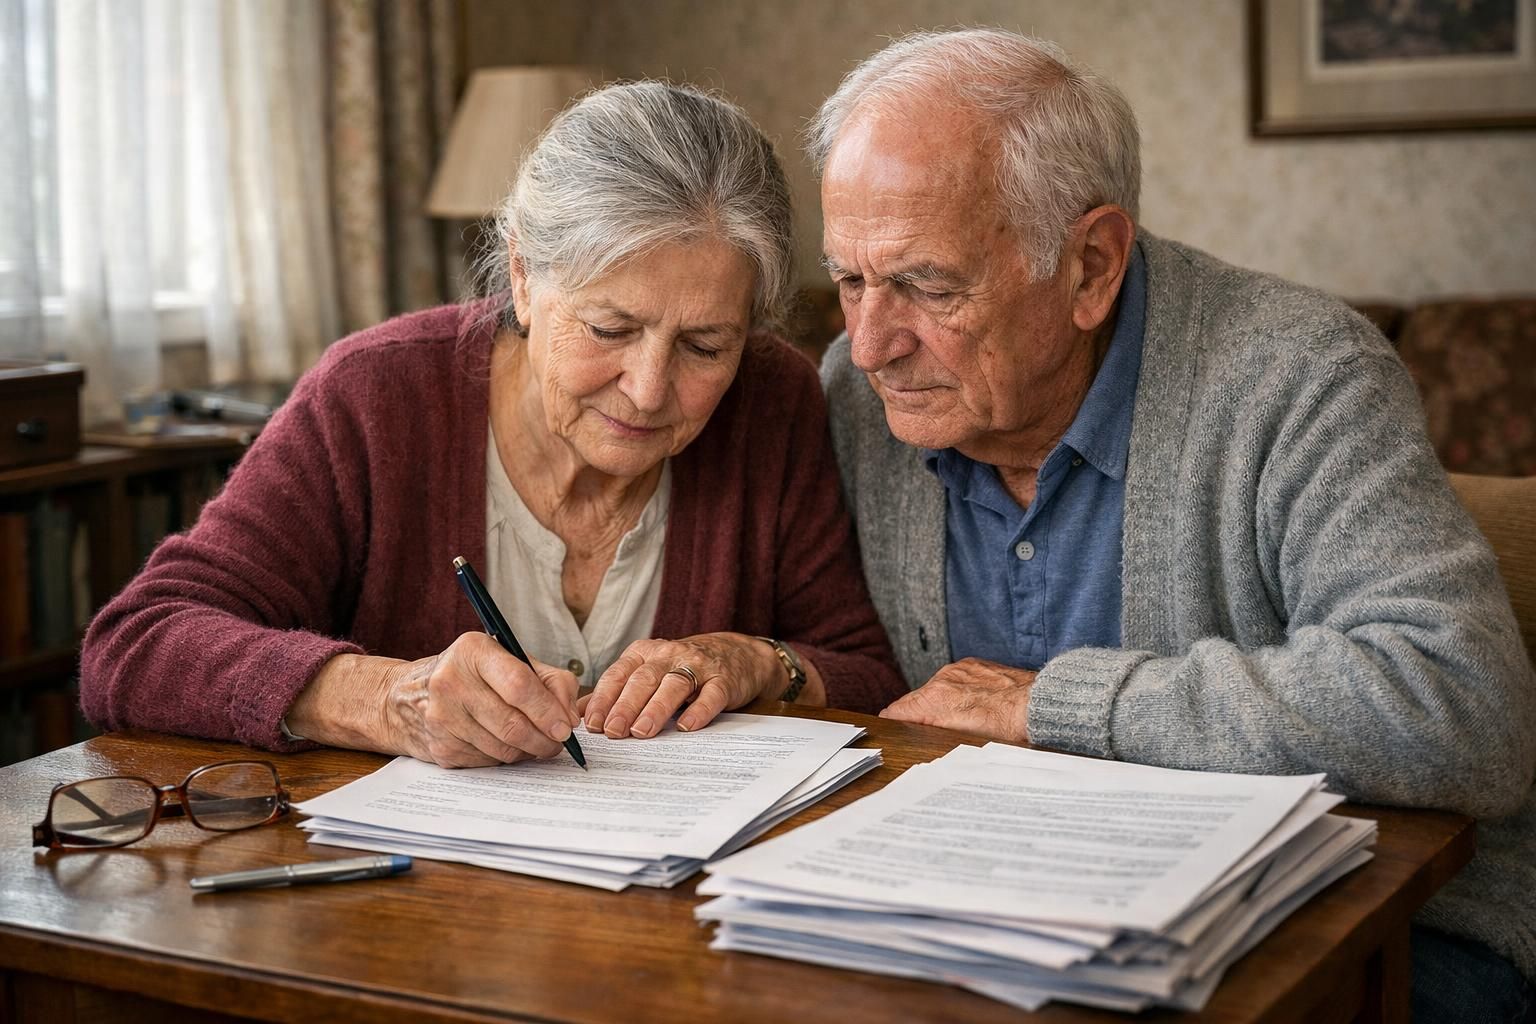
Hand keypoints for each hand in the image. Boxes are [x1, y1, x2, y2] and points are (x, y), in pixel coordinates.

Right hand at [383, 632, 579, 766]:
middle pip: (512, 723)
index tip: (565, 727)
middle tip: (558, 743)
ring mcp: (441, 717)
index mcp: (473, 651)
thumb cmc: (473, 675)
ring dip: (527, 752)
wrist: (409, 696)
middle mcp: (450, 681)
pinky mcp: (440, 747)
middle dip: (544, 739)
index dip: (548, 711)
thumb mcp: (511, 661)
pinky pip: (487, 762)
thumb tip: (569, 717)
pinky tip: (504, 744)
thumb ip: (551, 681)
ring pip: (502, 749)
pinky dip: (505, 758)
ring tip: (535, 743)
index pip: (519, 685)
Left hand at [582, 633, 781, 738]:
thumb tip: (581, 712)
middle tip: (612, 732)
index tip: (592, 724)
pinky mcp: (723, 680)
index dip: (604, 699)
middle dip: (625, 706)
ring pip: (673, 685)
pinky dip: (698, 710)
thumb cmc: (683, 667)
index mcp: (645, 653)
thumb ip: (617, 689)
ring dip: (655, 709)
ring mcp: (698, 666)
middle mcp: (669, 655)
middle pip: (643, 679)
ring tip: (641, 731)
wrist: (737, 653)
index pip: (619, 674)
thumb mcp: (648, 670)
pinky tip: (685, 727)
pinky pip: (710, 695)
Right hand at [879, 658, 1035, 742]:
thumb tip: (904, 733)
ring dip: (941, 705)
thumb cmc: (1008, 731)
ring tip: (961, 723)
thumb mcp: (962, 744)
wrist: (1040, 707)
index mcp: (934, 700)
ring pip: (936, 690)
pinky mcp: (974, 664)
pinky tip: (975, 706)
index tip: (898, 738)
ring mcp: (959, 669)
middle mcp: (942, 679)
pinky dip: (959, 692)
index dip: (895, 728)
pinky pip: (955, 679)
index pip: (894, 713)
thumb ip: (929, 736)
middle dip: (920, 718)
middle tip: (935, 737)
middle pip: (915, 702)